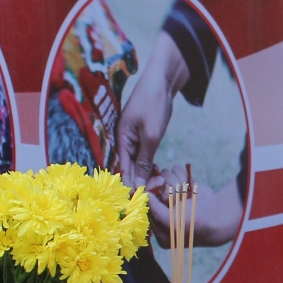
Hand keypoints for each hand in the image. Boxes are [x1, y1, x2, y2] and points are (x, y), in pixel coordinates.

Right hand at [114, 32, 187, 189]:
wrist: (162, 80)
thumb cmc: (154, 104)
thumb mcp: (152, 134)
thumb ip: (145, 159)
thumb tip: (139, 183)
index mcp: (120, 138)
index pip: (123, 168)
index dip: (130, 184)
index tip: (139, 201)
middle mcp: (123, 139)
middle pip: (128, 167)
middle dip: (138, 182)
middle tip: (149, 199)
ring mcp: (132, 137)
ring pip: (136, 162)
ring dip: (144, 175)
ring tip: (153, 191)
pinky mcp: (142, 135)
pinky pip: (142, 154)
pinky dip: (148, 164)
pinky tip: (155, 176)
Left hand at [148, 179, 244, 247]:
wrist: (219, 216)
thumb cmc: (195, 224)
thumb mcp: (170, 222)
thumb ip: (154, 209)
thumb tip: (144, 194)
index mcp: (159, 227)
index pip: (146, 204)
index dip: (150, 193)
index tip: (159, 186)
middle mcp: (164, 210)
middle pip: (154, 188)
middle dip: (165, 187)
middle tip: (175, 190)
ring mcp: (174, 196)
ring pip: (163, 178)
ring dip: (174, 181)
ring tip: (185, 190)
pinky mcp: (183, 186)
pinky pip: (174, 172)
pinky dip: (181, 175)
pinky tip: (188, 183)